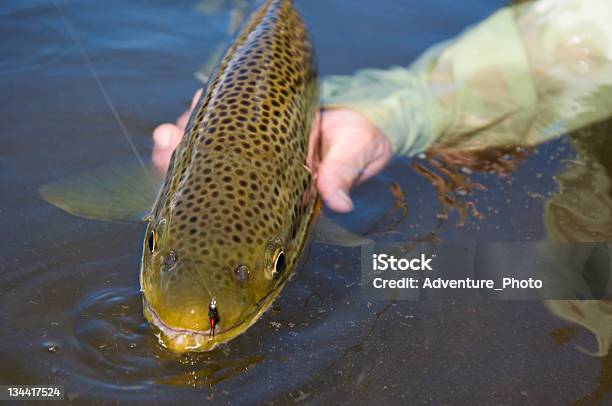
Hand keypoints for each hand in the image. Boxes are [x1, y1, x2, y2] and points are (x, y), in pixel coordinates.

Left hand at [152, 89, 392, 212]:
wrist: (365, 119)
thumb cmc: (360, 145)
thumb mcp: (354, 156)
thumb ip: (342, 175)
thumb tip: (339, 202)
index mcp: (275, 190)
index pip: (232, 198)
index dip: (201, 194)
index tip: (180, 185)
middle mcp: (258, 171)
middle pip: (209, 172)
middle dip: (180, 160)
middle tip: (167, 141)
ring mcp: (255, 147)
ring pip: (211, 144)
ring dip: (186, 133)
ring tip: (172, 127)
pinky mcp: (256, 121)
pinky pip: (226, 116)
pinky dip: (208, 108)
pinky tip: (199, 99)